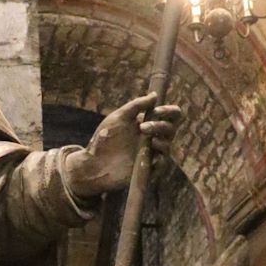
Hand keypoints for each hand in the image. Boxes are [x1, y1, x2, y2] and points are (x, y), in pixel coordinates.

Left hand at [63, 92, 181, 198]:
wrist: (94, 163)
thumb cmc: (104, 138)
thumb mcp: (119, 117)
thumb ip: (136, 105)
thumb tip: (155, 95)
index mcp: (148, 123)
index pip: (170, 116)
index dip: (169, 111)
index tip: (157, 110)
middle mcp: (153, 138)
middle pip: (171, 129)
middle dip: (160, 125)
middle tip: (142, 127)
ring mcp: (151, 154)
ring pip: (167, 145)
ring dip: (159, 140)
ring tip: (146, 139)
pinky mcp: (149, 169)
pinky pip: (162, 163)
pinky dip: (159, 158)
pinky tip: (151, 153)